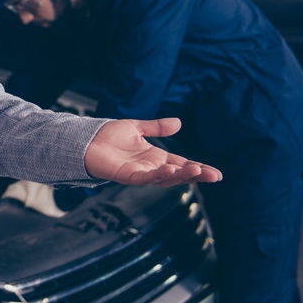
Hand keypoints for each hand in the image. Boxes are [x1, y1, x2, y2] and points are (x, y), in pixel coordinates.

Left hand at [83, 118, 222, 186]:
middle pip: (178, 175)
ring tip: (197, 170)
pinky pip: (145, 178)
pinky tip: (169, 170)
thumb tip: (178, 123)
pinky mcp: (127, 176)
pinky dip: (157, 175)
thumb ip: (156, 127)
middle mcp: (150, 168)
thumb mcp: (137, 128)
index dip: (198, 169)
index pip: (182, 164)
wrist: (86, 140)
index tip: (216, 174)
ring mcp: (140, 174)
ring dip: (181, 175)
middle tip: (214, 176)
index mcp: (155, 158)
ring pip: (165, 179)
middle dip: (196, 175)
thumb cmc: (107, 136)